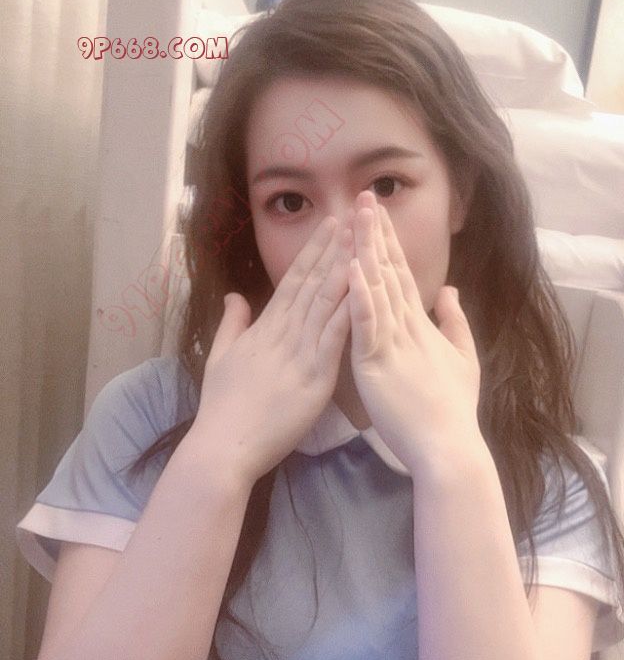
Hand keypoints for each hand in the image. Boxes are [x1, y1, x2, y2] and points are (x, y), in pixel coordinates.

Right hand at [189, 215, 353, 486]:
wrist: (223, 446)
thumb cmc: (222, 408)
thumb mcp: (220, 357)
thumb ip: (231, 324)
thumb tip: (235, 296)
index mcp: (265, 328)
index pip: (294, 281)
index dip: (314, 251)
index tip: (332, 224)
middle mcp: (284, 333)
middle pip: (315, 282)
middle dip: (337, 246)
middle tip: (358, 214)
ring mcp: (300, 353)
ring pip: (327, 302)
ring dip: (348, 267)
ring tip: (366, 237)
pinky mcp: (314, 377)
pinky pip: (336, 338)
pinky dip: (351, 311)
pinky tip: (367, 288)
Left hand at [346, 191, 482, 475]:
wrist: (449, 447)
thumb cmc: (453, 409)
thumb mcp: (462, 359)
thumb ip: (454, 322)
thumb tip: (448, 290)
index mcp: (420, 326)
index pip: (401, 275)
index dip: (388, 243)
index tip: (377, 213)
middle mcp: (406, 327)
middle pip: (389, 273)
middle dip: (376, 234)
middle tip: (363, 196)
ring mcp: (392, 344)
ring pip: (377, 291)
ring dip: (365, 252)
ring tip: (355, 218)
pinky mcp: (378, 365)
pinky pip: (367, 326)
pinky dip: (359, 297)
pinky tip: (350, 269)